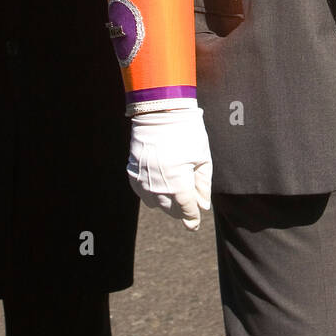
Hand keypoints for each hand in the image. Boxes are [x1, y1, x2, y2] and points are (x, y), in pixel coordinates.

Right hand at [128, 106, 211, 230]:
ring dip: (167, 201)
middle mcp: (158, 187)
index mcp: (178, 184)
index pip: (186, 209)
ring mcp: (142, 181)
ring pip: (156, 204)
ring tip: (175, 187)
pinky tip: (160, 183)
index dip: (192, 218)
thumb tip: (202, 205)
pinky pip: (142, 193)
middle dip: (182, 208)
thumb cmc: (186, 132)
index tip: (194, 224)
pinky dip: (152, 192)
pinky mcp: (132, 174)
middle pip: (171, 210)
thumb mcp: (202, 157)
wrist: (159, 111)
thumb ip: (203, 185)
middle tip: (190, 199)